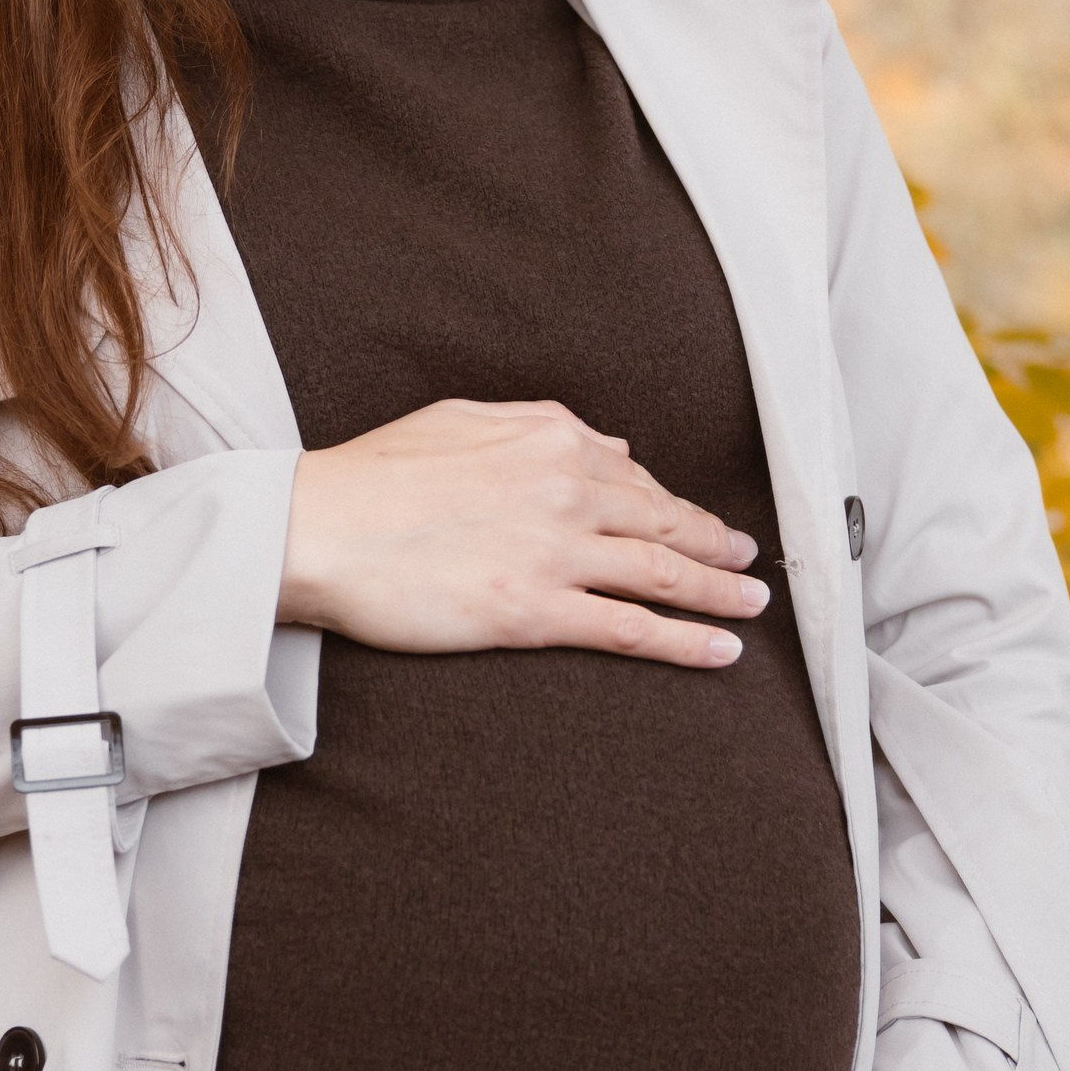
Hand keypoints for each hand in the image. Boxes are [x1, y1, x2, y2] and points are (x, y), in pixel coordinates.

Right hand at [278, 398, 765, 670]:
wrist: (316, 528)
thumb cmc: (374, 475)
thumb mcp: (463, 419)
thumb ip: (542, 425)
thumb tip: (612, 445)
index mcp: (550, 435)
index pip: (634, 474)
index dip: (674, 504)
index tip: (698, 523)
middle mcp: (566, 487)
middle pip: (667, 520)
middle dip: (717, 545)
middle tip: (749, 563)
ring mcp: (555, 551)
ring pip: (664, 573)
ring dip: (720, 592)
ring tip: (752, 607)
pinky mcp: (535, 612)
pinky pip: (631, 628)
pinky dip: (686, 640)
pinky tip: (721, 651)